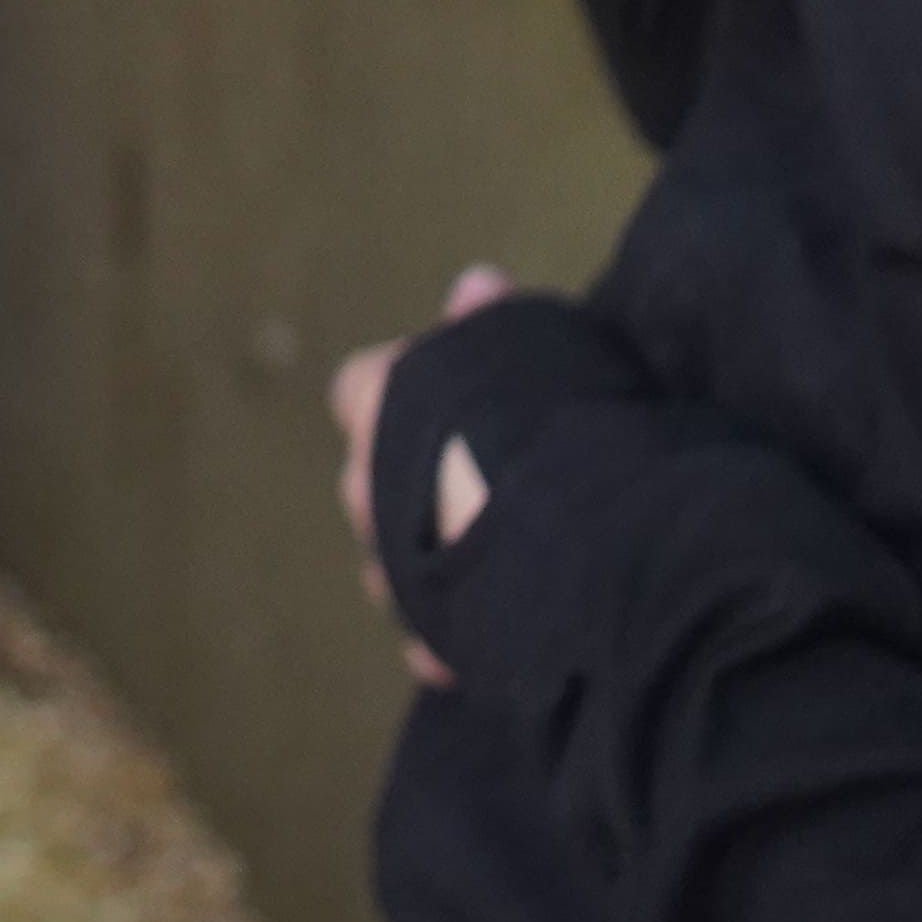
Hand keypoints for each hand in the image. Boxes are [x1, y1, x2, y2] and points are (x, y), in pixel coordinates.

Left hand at [327, 264, 515, 685]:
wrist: (562, 523)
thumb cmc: (545, 411)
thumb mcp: (525, 334)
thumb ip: (489, 316)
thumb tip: (473, 285)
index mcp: (376, 404)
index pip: (359, 387)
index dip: (404, 394)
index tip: (454, 399)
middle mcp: (366, 487)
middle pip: (370, 480)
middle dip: (411, 483)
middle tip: (480, 478)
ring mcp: (391, 567)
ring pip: (392, 564)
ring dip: (428, 559)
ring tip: (493, 553)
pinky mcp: (427, 634)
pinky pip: (430, 636)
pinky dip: (453, 634)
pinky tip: (493, 628)